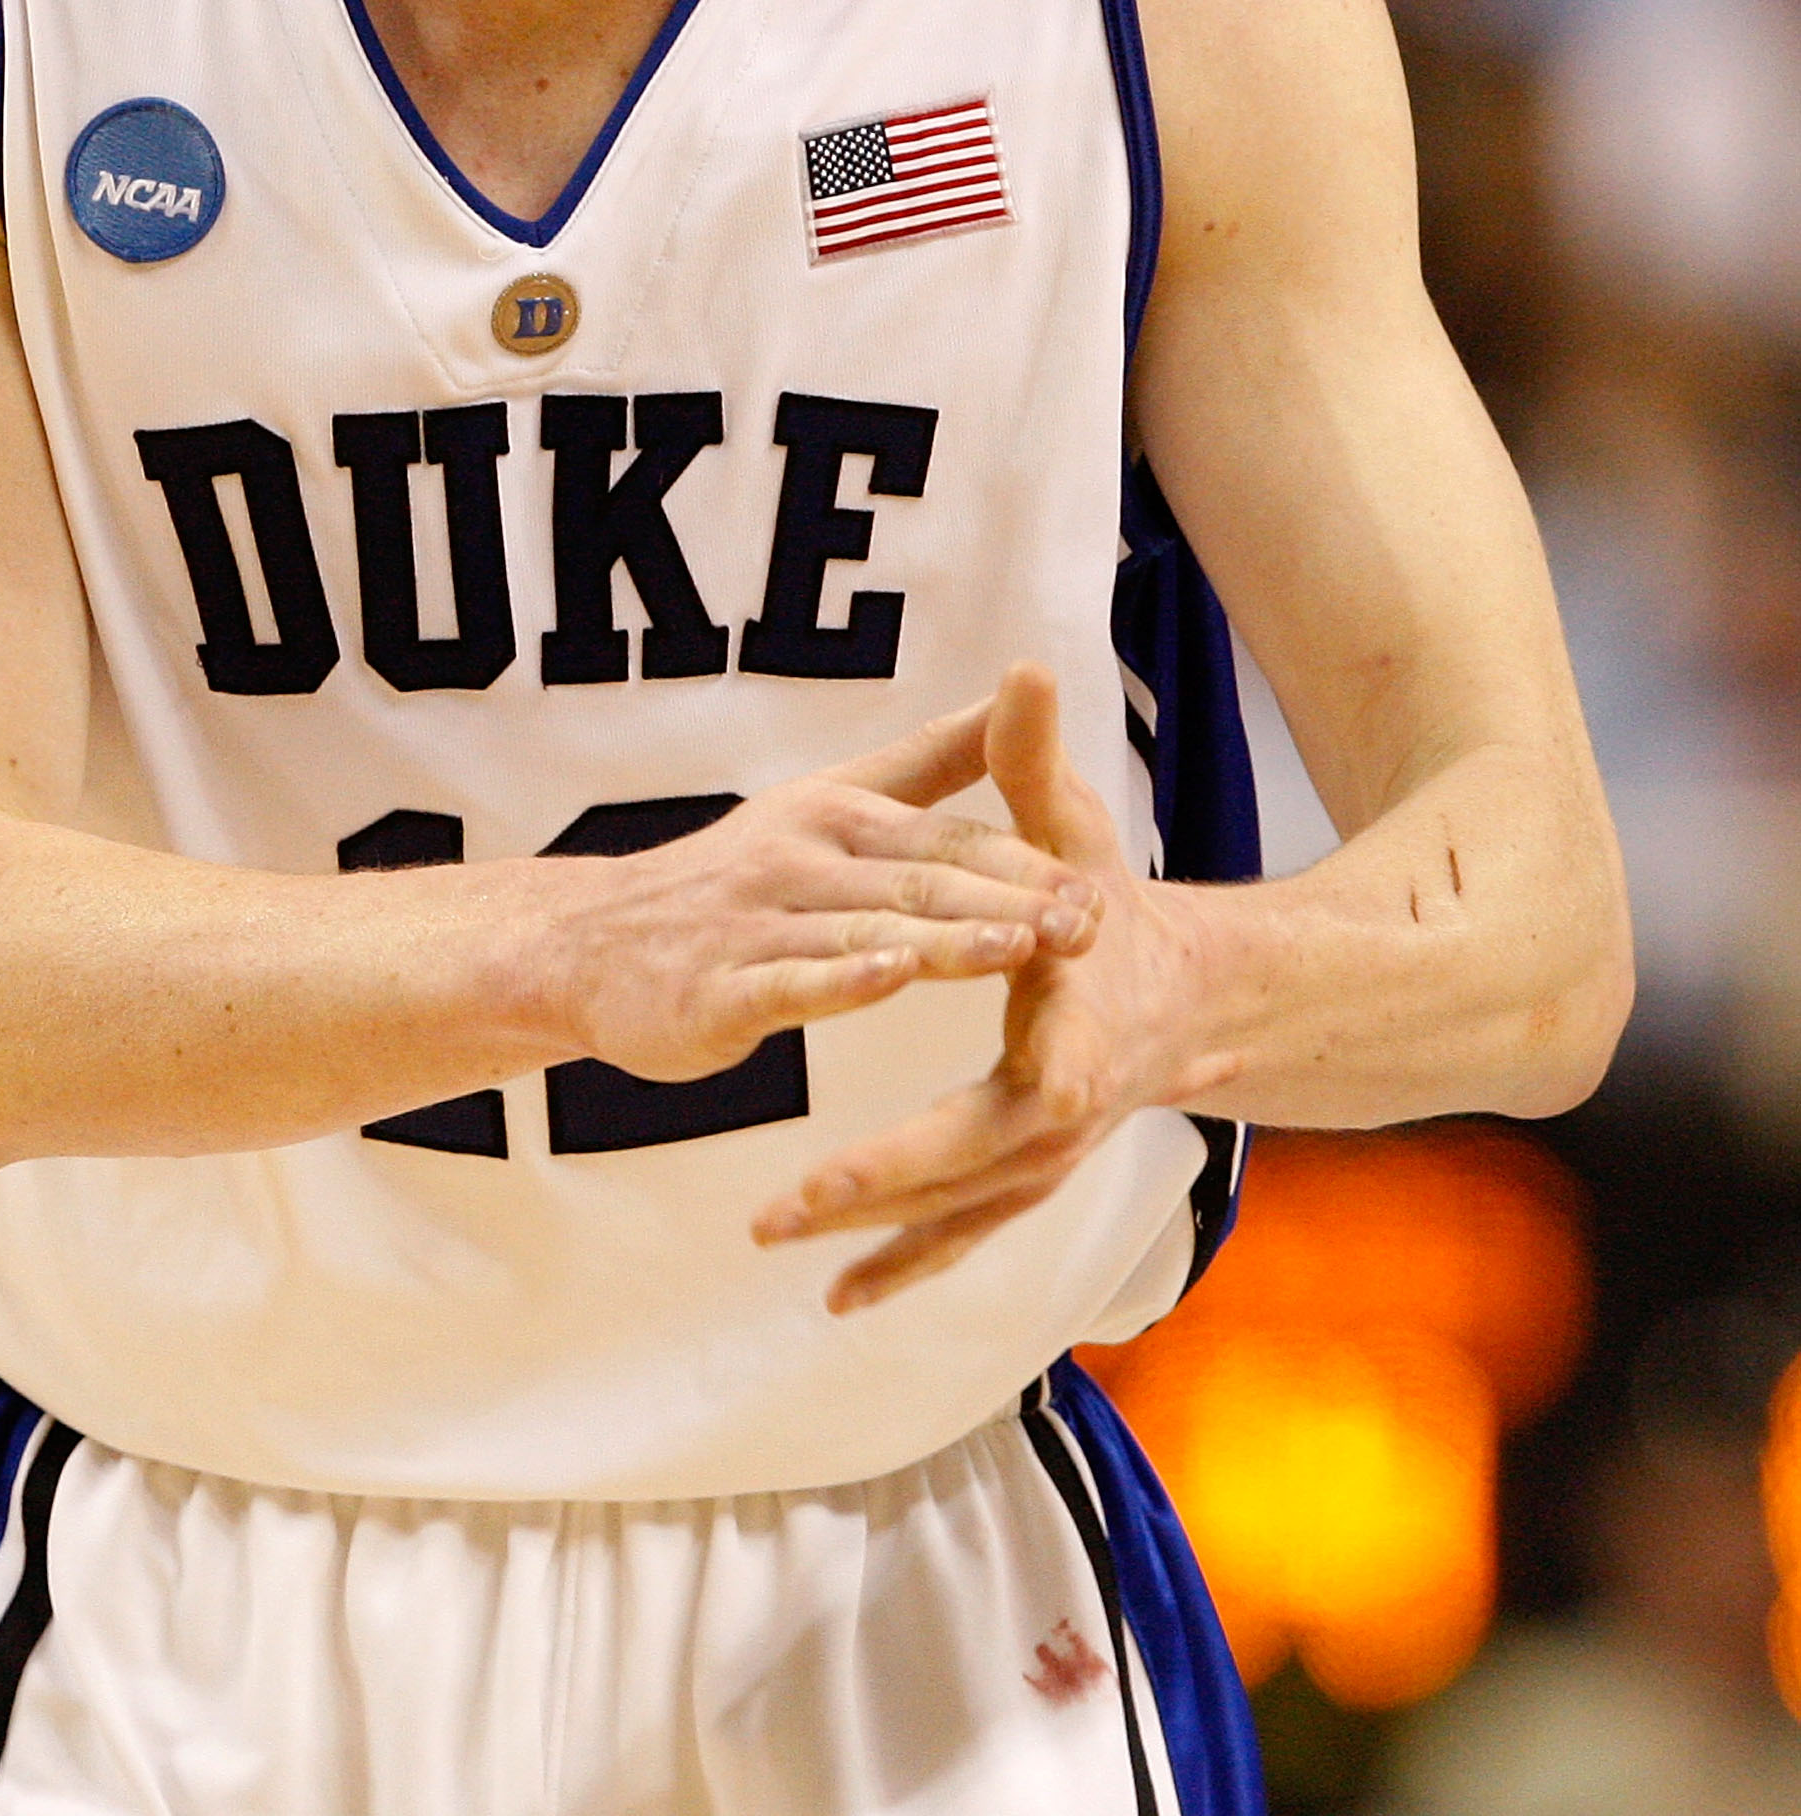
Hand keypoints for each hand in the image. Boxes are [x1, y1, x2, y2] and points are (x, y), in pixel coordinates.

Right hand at [542, 700, 1103, 1084]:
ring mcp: (761, 920)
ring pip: (869, 927)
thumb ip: (924, 763)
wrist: (592, 941)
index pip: (950, 837)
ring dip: (948, 937)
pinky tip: (889, 977)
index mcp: (838, 816)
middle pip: (923, 878)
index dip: (1026, 864)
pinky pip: (790, 980)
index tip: (1103, 885)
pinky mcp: (722, 986)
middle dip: (1011, 900)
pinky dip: (842, 978)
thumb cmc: (727, 878)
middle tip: (1092, 922)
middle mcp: (804, 857)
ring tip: (1021, 947)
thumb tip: (1012, 696)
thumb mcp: (824, 803)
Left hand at [750, 663, 1240, 1310]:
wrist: (1194, 993)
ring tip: (774, 1239)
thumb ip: (1034, 760)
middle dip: (869, 1196)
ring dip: (872, 1239)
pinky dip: (907, 1265)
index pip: (1013, 1100)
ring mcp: (1049, 1159)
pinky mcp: (1029, 1175)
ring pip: (957, 1215)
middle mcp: (1066, 1117)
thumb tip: (1023, 670)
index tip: (843, 1163)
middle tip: (774, 1211)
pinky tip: (839, 1298)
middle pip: (966, 1174)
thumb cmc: (1115, 901)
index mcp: (1075, 1037)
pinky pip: (964, 1232)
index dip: (928, 1140)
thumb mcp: (1076, 828)